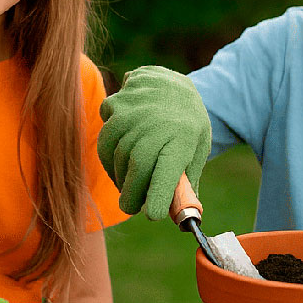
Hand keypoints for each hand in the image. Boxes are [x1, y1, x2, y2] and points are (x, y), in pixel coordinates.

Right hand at [97, 66, 211, 219]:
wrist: (173, 84)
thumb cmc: (187, 127)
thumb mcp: (197, 151)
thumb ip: (186, 183)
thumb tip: (182, 218)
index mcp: (184, 138)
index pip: (169, 171)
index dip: (159, 194)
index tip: (153, 215)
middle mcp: (158, 123)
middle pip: (138, 167)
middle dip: (131, 194)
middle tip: (131, 207)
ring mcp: (134, 112)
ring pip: (116, 155)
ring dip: (118, 176)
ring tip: (127, 182)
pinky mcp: (115, 105)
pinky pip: (105, 139)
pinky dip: (109, 155)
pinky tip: (120, 155)